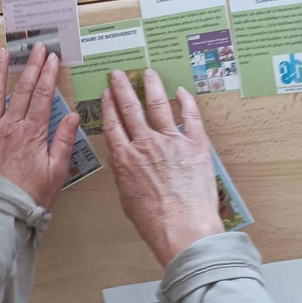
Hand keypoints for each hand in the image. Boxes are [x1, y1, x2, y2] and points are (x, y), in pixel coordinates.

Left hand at [0, 43, 80, 209]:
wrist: (0, 213)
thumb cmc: (31, 196)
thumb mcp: (57, 171)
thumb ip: (64, 141)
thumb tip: (74, 116)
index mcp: (33, 132)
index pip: (44, 96)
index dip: (49, 74)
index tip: (53, 58)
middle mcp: (10, 127)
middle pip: (23, 90)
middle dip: (32, 66)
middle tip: (37, 48)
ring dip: (0, 73)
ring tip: (4, 54)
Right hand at [101, 69, 222, 265]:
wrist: (183, 229)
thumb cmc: (155, 222)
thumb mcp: (127, 199)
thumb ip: (124, 175)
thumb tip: (123, 163)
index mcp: (125, 158)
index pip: (113, 124)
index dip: (108, 106)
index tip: (106, 93)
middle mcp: (145, 144)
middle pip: (130, 108)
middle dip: (122, 88)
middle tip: (118, 74)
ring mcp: (171, 141)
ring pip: (157, 105)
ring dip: (151, 86)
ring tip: (147, 73)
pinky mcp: (195, 145)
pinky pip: (190, 116)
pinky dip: (185, 101)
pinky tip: (181, 92)